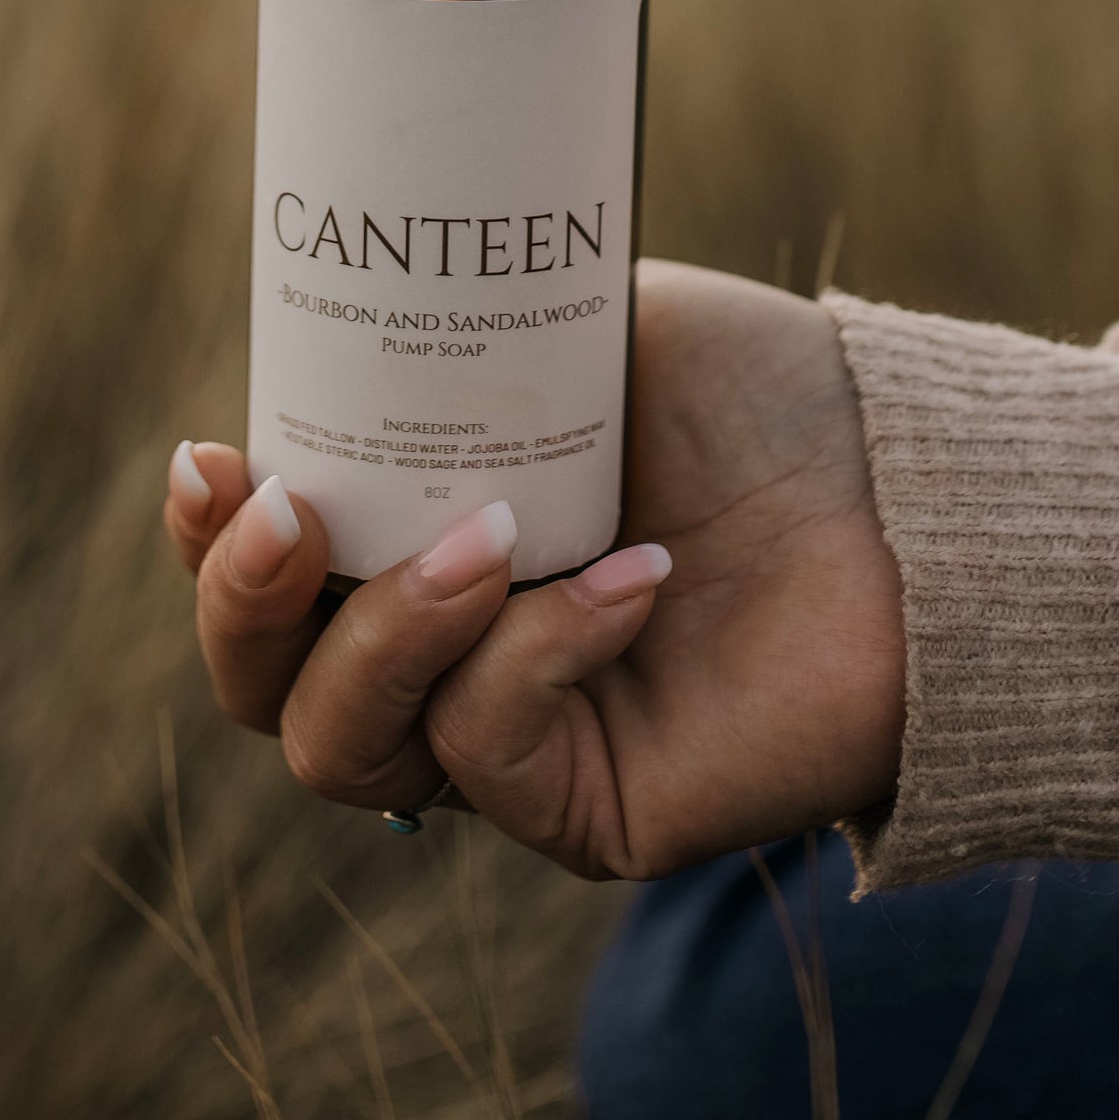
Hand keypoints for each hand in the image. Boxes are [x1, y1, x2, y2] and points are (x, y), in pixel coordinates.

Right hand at [164, 261, 905, 879]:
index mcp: (420, 551)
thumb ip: (461, 336)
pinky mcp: (594, 812)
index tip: (208, 454)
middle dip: (240, 608)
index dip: (205, 541)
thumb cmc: (756, 399)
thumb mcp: (578, 327)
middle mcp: (448, 662)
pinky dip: (539, 654)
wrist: (914, 481)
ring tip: (488, 532)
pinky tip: (630, 575)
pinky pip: (495, 753)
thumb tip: (347, 307)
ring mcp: (516, 747)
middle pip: (268, 694)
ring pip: (344, 748)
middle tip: (286, 509)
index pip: (263, 588)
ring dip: (384, 632)